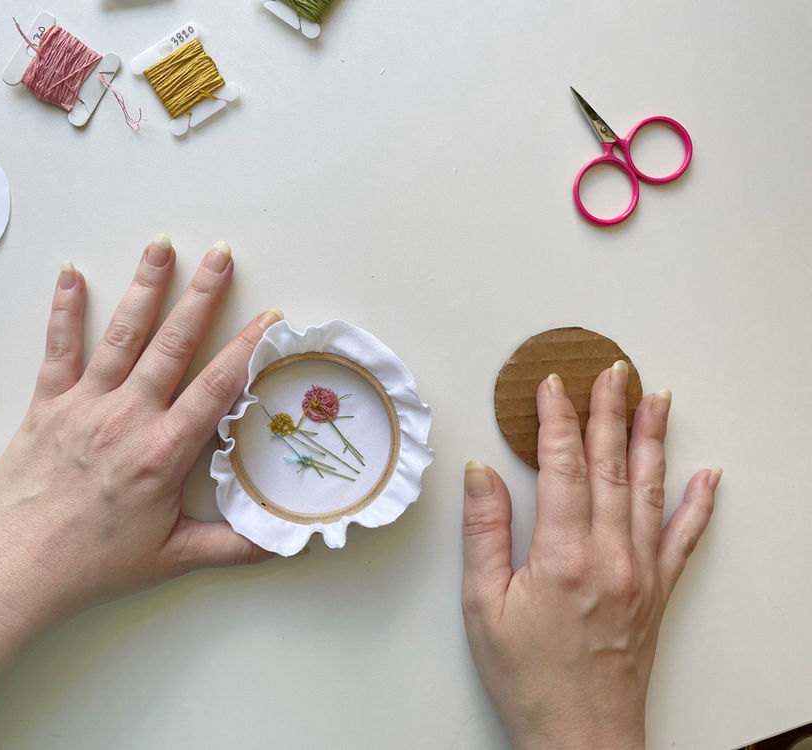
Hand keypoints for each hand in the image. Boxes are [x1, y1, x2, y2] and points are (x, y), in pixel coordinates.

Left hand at [0, 236, 279, 633]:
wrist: (17, 567)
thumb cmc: (94, 563)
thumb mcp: (172, 557)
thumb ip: (232, 546)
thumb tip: (282, 542)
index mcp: (164, 451)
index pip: (217, 387)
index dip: (247, 348)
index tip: (269, 319)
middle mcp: (128, 416)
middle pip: (172, 344)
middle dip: (201, 296)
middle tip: (220, 255)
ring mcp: (85, 405)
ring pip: (122, 335)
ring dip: (144, 288)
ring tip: (161, 247)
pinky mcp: (47, 404)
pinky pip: (58, 348)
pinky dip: (64, 310)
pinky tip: (71, 274)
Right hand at [461, 363, 718, 749]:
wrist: (579, 735)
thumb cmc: (527, 675)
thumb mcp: (482, 604)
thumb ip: (483, 533)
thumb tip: (481, 475)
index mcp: (563, 555)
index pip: (564, 466)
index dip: (557, 420)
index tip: (552, 385)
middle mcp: (611, 556)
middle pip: (613, 466)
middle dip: (611, 412)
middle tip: (611, 371)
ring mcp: (643, 572)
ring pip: (651, 490)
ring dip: (653, 439)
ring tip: (657, 399)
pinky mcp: (659, 592)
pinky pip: (685, 538)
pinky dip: (698, 503)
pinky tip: (707, 476)